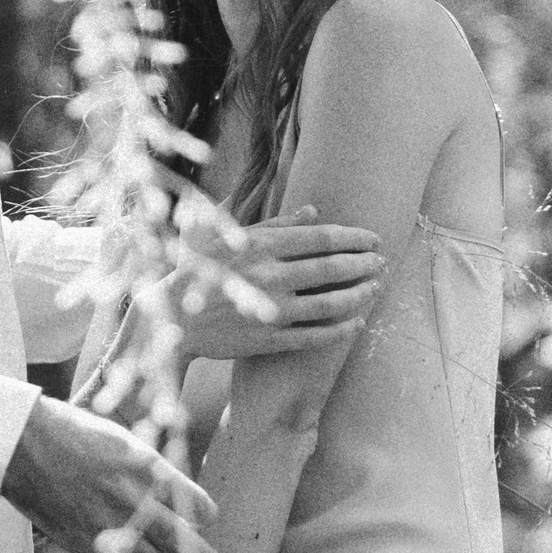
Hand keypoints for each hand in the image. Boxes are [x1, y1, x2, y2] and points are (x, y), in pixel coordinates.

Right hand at [2, 394, 221, 552]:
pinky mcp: (89, 545)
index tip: (206, 518)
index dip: (204, 513)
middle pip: (184, 541)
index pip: (195, 503)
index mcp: (151, 469)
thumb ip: (145, 466)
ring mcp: (115, 527)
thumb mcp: (120, 437)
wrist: (25, 444)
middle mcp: (139, 501)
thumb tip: (164, 484)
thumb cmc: (70, 430)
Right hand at [149, 210, 382, 363]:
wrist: (168, 320)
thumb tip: (314, 212)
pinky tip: (357, 321)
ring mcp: (272, 310)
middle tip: (382, 262)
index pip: (322, 238)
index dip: (354, 237)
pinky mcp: (270, 340)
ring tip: (375, 288)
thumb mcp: (227, 236)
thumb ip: (274, 224)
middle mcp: (271, 276)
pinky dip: (341, 329)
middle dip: (364, 264)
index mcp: (262, 245)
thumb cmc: (196, 271)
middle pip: (333, 267)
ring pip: (331, 303)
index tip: (373, 239)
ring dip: (360, 294)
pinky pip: (316, 335)